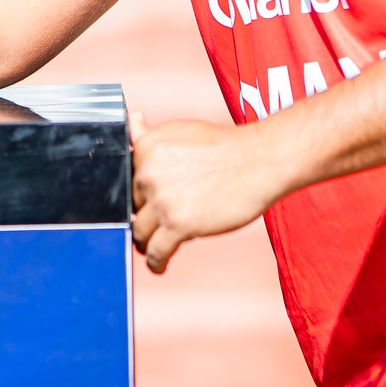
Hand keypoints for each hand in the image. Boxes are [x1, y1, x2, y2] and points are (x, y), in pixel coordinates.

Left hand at [130, 112, 288, 272]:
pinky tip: (159, 265)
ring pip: (140, 230)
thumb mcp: (180, 131)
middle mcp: (148, 173)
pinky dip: (155, 262)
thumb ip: (150, 134)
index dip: (137, 194)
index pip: (127, 180)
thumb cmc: (225, 147)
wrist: (258, 162)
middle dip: (143, 216)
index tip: (142, 203)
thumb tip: (131, 120)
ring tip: (150, 247)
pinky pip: (155, 250)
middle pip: (132, 206)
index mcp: (146, 148)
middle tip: (156, 224)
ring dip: (144, 242)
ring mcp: (161, 200)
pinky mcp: (177, 225)